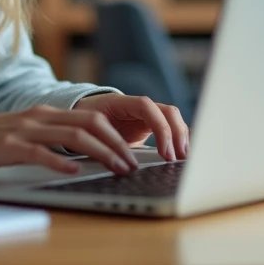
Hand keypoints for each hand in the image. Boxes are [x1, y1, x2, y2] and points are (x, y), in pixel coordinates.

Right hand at [0, 105, 140, 176]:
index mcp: (46, 113)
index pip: (91, 117)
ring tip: (115, 167)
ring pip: (72, 135)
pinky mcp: (8, 145)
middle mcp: (39, 117)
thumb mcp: (27, 134)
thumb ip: (52, 139)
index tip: (132, 153)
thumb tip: (84, 156)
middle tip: (132, 163)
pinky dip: (59, 161)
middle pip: (89, 123)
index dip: (116, 134)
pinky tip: (73, 171)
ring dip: (100, 152)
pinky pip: (39, 152)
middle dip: (116, 143)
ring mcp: (24, 130)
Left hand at [73, 93, 189, 161]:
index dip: (159, 128)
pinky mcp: (148, 126)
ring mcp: (144, 115)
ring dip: (180, 136)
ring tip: (183, 158)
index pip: (147, 107)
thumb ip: (101, 142)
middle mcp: (136, 107)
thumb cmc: (82, 122)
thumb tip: (115, 161)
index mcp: (120, 102)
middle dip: (176, 133)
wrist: (80, 115)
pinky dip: (177, 139)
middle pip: (166, 111)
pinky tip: (181, 154)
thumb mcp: (87, 131)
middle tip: (178, 158)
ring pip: (171, 118)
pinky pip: (168, 128)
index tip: (164, 152)